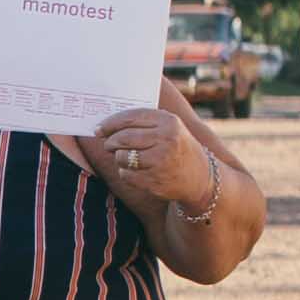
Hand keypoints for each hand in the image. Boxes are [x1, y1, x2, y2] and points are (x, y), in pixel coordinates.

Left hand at [73, 101, 217, 215]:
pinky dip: (126, 173)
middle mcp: (165, 139)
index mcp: (168, 121)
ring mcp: (160, 161)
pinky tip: (137, 171)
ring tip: (127, 158)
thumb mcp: (169, 128)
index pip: (130, 118)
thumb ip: (144, 123)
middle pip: (123, 138)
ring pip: (122, 157)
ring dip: (119, 158)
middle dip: (110, 142)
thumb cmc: (177, 148)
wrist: (200, 177)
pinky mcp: (154, 181)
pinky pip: (126, 174)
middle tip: (108, 145)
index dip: (111, 123)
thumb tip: (106, 126)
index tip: (99, 129)